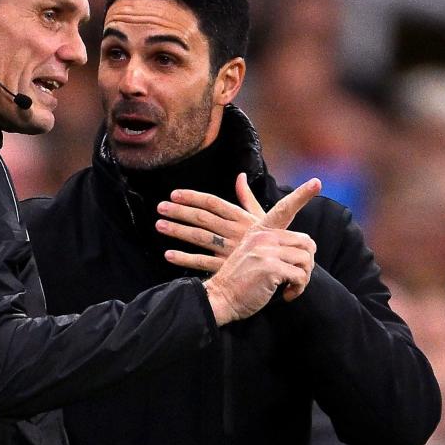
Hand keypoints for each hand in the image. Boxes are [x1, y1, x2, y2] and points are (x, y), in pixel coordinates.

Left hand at [159, 175, 317, 299]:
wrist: (285, 267)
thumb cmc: (271, 240)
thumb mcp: (262, 217)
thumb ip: (247, 197)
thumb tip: (240, 176)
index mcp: (242, 217)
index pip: (214, 203)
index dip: (193, 197)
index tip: (175, 194)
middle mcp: (234, 231)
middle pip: (203, 218)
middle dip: (180, 212)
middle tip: (160, 207)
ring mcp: (230, 250)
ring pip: (200, 238)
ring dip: (178, 231)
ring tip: (159, 225)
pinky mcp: (227, 267)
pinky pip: (203, 263)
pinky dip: (185, 259)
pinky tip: (168, 255)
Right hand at [198, 178, 320, 324]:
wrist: (221, 297)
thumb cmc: (239, 279)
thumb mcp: (248, 250)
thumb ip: (263, 240)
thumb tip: (273, 222)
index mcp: (259, 230)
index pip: (284, 208)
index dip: (301, 194)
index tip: (317, 181)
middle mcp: (263, 236)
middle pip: (306, 242)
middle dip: (307, 264)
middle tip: (296, 278)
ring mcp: (266, 250)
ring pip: (306, 260)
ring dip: (302, 280)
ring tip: (289, 288)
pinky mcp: (271, 267)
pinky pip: (300, 275)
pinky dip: (297, 289)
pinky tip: (286, 294)